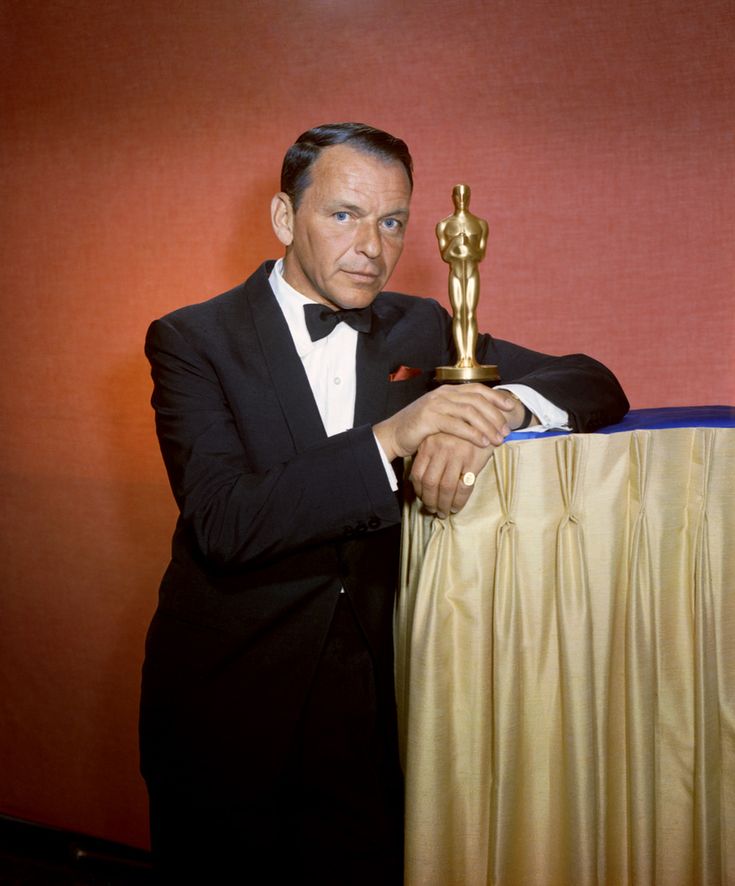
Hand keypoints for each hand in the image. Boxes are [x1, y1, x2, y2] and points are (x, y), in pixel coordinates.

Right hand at [373, 384, 515, 461]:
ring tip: (498, 439)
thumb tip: (483, 418)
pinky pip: (457, 425)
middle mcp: (443, 394)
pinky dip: (473, 434)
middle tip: (506, 431)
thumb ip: (458, 412)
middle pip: (477, 400)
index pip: (477, 389)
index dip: (496, 397)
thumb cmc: (419, 428)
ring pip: (470, 412)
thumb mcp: (441, 415)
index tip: (511, 407)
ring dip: (487, 426)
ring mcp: (436, 405)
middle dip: (496, 415)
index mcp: (447, 391)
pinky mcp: (430, 418)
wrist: (394, 434)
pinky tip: (482, 442)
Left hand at [410, 434, 495, 517]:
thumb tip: (419, 483)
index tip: (422, 499)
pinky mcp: (474, 460)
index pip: (418, 474)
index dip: (419, 491)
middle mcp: (441, 449)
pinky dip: (459, 501)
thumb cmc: (460, 432)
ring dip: (444, 504)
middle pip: (430, 483)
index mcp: (428, 444)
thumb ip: (429, 455)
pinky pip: (464, 487)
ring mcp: (458, 454)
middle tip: (433, 510)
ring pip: (446, 487)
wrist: (486, 418)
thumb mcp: (440, 437)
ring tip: (444, 512)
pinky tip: (457, 507)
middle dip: (430, 501)